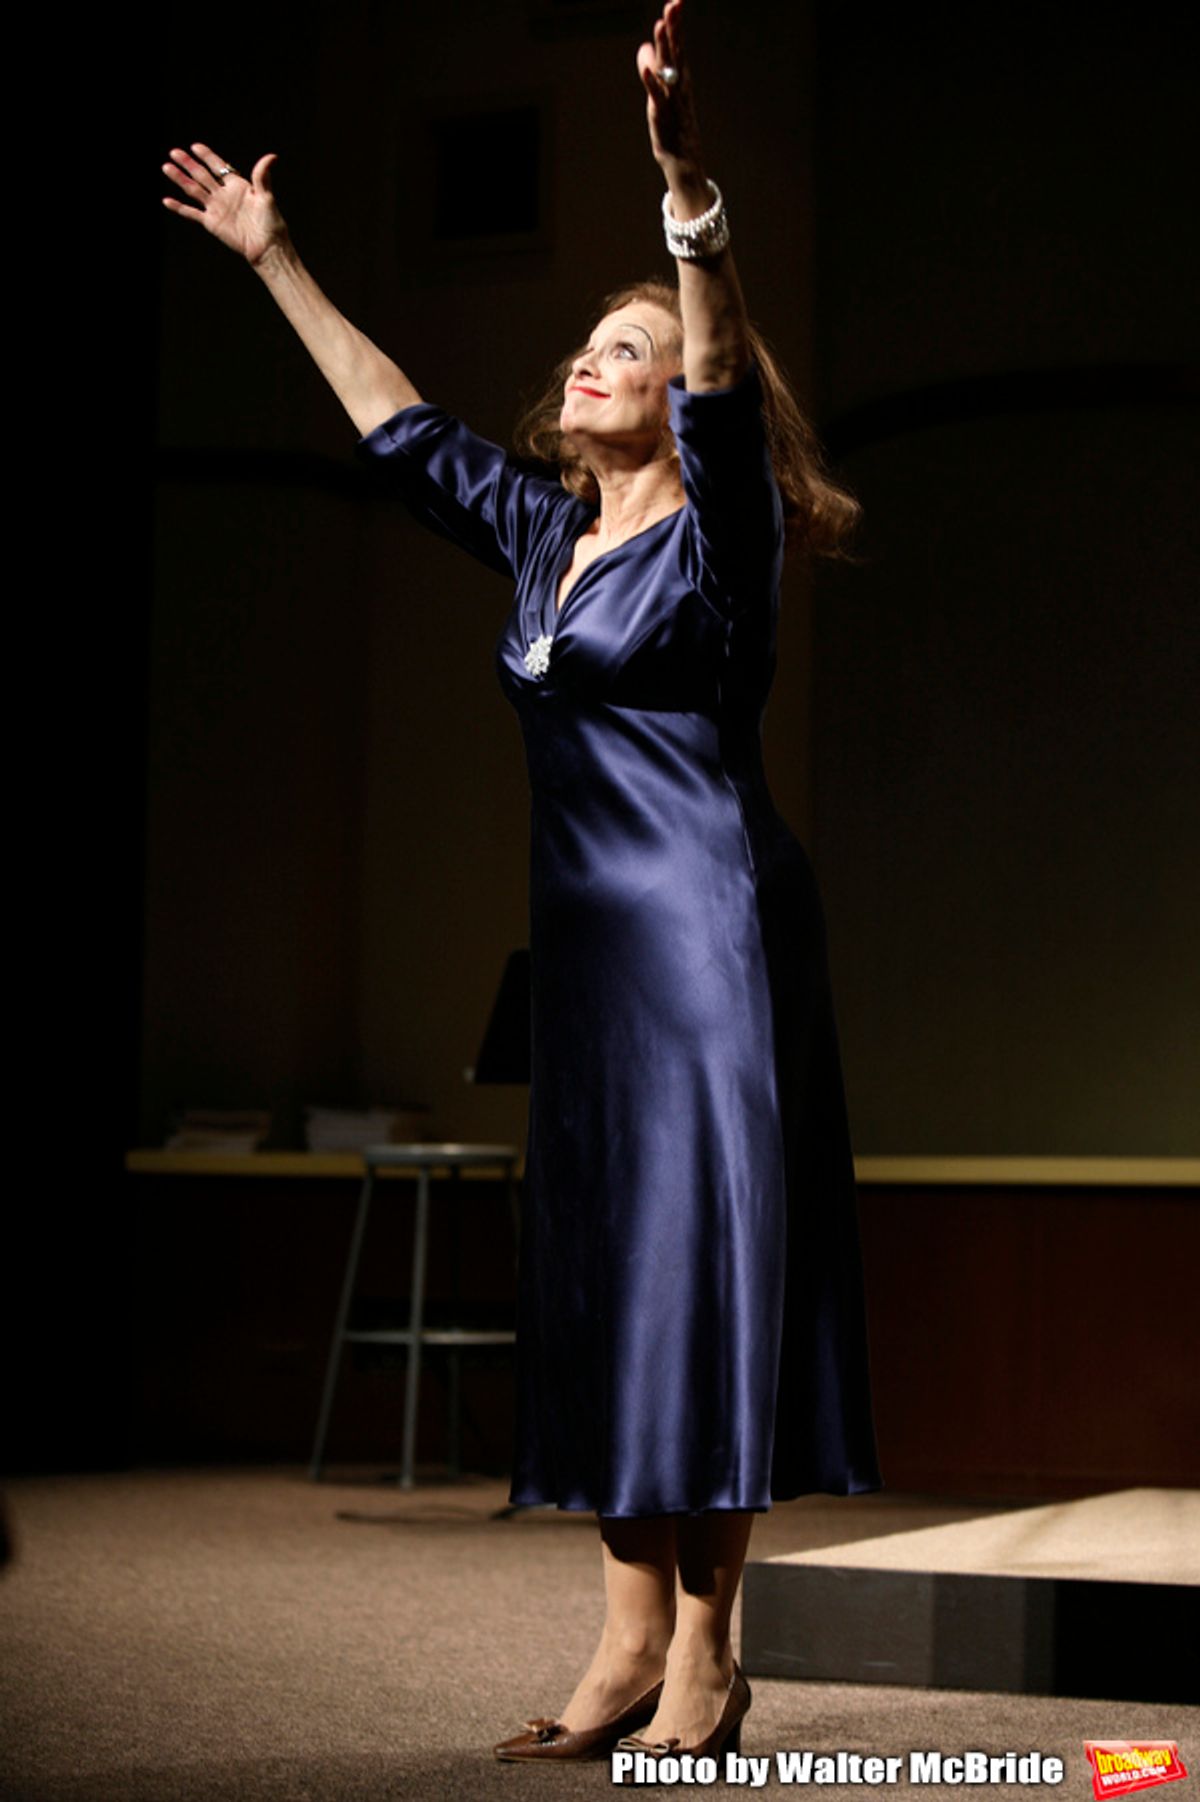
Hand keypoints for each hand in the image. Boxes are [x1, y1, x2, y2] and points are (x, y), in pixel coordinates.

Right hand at [162, 143, 287, 266]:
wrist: (266, 247)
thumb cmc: (270, 224)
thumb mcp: (267, 197)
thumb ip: (263, 176)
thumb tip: (271, 156)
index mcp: (237, 186)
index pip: (218, 167)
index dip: (207, 156)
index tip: (195, 147)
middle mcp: (224, 195)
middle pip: (202, 175)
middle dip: (188, 163)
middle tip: (174, 152)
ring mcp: (216, 208)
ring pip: (193, 190)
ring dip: (180, 179)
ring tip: (167, 167)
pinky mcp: (211, 223)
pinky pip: (192, 213)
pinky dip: (179, 207)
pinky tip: (167, 201)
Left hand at [636, 0, 704, 185]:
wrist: (683, 163)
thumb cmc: (673, 128)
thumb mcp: (660, 94)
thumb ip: (652, 69)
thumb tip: (644, 47)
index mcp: (679, 79)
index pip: (677, 47)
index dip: (675, 25)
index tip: (675, 2)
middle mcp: (679, 87)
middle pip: (675, 53)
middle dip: (673, 29)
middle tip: (673, 5)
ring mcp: (672, 101)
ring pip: (668, 71)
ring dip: (664, 50)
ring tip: (660, 27)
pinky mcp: (663, 118)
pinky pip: (657, 98)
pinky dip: (652, 84)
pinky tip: (647, 70)